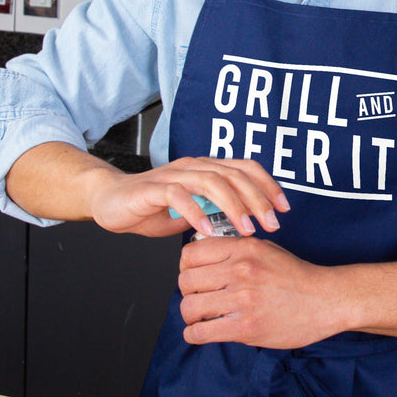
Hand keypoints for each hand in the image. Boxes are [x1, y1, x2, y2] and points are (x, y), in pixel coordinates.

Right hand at [88, 155, 289, 237]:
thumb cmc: (153, 208)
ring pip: (212, 181)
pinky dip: (195, 212)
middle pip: (234, 174)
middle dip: (258, 199)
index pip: (245, 168)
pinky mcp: (154, 188)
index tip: (284, 208)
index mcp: (207, 169)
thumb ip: (215, 215)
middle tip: (272, 224)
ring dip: (233, 206)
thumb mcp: (192, 213)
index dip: (268, 185)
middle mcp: (195, 166)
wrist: (111, 201)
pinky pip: (179, 195)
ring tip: (247, 229)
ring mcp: (175, 175)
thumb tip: (245, 229)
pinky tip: (206, 230)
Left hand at [179, 236, 339, 347]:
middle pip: (186, 281)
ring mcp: (242, 299)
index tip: (194, 274)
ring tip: (201, 316)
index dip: (186, 266)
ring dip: (190, 314)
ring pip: (189, 307)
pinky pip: (201, 332)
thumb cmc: (295, 275)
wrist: (324, 300)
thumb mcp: (265, 248)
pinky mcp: (245, 327)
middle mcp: (240, 270)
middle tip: (197, 297)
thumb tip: (202, 256)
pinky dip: (194, 334)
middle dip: (187, 291)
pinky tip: (202, 331)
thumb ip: (234, 250)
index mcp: (244, 248)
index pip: (191, 253)